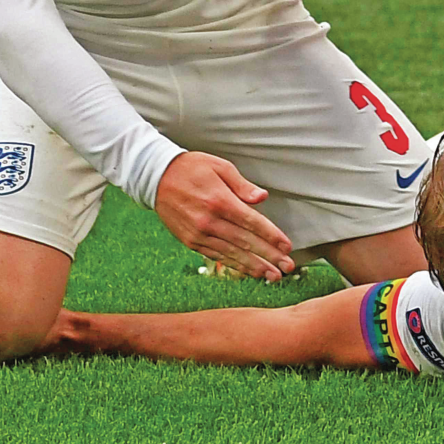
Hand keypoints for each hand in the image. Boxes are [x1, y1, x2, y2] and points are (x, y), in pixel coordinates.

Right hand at [154, 151, 295, 280]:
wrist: (156, 178)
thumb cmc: (192, 168)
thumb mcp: (220, 167)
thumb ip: (242, 185)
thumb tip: (262, 197)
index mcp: (220, 201)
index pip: (252, 223)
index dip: (272, 236)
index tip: (287, 247)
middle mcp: (209, 221)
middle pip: (245, 242)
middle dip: (269, 257)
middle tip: (287, 267)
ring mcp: (199, 234)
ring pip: (232, 254)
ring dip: (254, 266)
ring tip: (273, 276)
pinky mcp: (190, 241)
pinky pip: (217, 256)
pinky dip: (234, 265)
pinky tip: (249, 271)